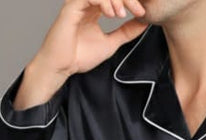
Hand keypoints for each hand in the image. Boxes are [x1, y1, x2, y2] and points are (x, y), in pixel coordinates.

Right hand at [31, 0, 148, 79]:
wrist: (62, 67)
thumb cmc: (79, 57)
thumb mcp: (111, 43)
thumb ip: (126, 32)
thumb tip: (144, 22)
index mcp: (95, 8)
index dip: (130, 2)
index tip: (142, 13)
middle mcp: (87, 3)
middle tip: (138, 10)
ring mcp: (79, 3)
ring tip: (121, 14)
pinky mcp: (72, 6)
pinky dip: (103, 1)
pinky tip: (111, 14)